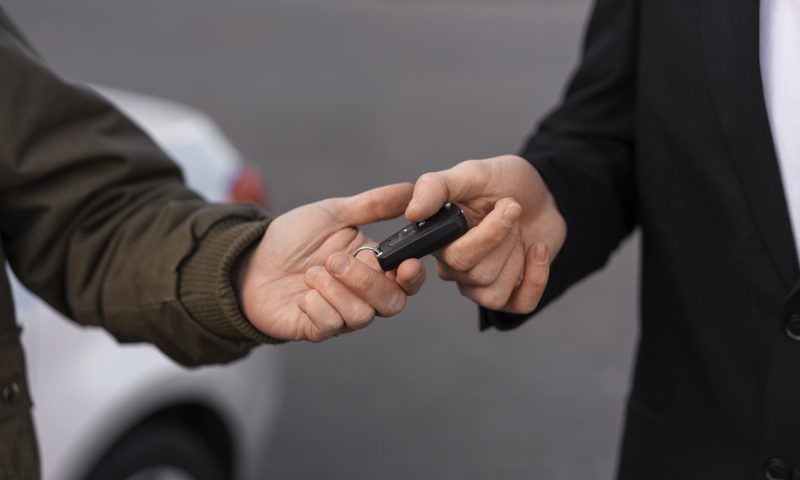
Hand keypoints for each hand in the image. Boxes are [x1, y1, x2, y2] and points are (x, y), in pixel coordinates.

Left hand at [235, 183, 425, 341]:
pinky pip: (331, 326)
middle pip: (392, 303)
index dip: (413, 276)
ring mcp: (340, 315)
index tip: (405, 264)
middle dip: (366, 281)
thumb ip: (373, 205)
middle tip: (334, 260)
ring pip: (362, 316)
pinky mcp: (316, 329)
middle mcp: (362, 295)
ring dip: (336, 291)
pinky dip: (317, 307)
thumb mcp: (333, 213)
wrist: (251, 260)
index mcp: (373, 267)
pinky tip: (303, 294)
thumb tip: (411, 189)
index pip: (408, 281)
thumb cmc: (294, 238)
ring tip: (312, 273)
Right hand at [406, 155, 565, 313]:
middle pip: (475, 273)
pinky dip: (537, 276)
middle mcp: (453, 268)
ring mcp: (480, 285)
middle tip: (513, 208)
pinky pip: (521, 304)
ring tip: (518, 228)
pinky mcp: (509, 295)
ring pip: (494, 292)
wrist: (541, 192)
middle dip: (504, 236)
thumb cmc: (502, 183)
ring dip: (516, 254)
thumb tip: (412, 213)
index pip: (452, 257)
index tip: (505, 208)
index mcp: (439, 241)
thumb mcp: (471, 174)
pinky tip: (537, 249)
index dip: (482, 239)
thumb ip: (435, 188)